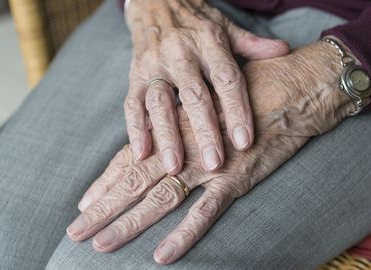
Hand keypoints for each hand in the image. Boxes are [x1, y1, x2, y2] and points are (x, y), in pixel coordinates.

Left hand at [68, 40, 355, 263]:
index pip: (132, 157)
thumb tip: (167, 138)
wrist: (295, 87)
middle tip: (76, 232)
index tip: (84, 203)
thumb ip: (187, 120)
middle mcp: (184, 146)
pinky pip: (205, 213)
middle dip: (103, 208)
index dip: (106, 182)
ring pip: (160, 199)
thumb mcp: (211, 101)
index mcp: (176, 126)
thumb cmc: (251, 90)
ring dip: (129, 223)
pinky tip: (162, 255)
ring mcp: (209, 164)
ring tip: (100, 244)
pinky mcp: (237, 179)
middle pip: (135, 180)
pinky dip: (184, 235)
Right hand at [123, 0, 288, 173]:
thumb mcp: (225, 27)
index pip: (227, 78)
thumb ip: (252, 44)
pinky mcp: (134, 74)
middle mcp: (180, 53)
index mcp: (209, 42)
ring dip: (167, 135)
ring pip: (160, 102)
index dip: (236, 110)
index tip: (245, 142)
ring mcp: (154, 64)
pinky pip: (132, 103)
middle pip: (194, 95)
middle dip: (204, 131)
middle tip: (214, 164)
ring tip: (175, 166)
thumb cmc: (196, 21)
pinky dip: (135, 128)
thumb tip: (284, 51)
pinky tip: (142, 153)